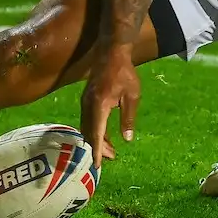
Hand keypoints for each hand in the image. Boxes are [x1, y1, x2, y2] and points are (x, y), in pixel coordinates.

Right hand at [79, 43, 139, 168]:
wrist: (111, 52)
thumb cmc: (125, 73)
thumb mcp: (132, 96)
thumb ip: (128, 118)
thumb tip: (127, 140)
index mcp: (99, 105)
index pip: (96, 133)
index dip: (97, 151)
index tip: (98, 165)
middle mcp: (88, 105)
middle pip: (90, 133)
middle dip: (99, 148)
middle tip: (112, 158)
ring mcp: (85, 102)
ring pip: (87, 127)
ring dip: (97, 140)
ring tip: (111, 150)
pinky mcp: (86, 100)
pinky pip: (88, 120)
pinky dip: (95, 131)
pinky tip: (105, 135)